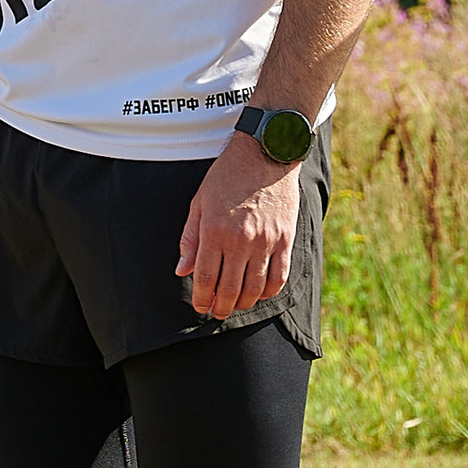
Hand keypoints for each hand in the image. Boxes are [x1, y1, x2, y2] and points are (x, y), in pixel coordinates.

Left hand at [177, 135, 298, 320]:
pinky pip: (278, 277)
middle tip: (216, 313)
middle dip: (220, 308)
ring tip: (235, 306)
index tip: (199, 307)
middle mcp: (240, 240)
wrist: (265, 154)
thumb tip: (182, 271)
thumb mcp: (199, 202)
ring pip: (255, 289)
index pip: (206, 278)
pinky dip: (269, 292)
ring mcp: (266, 242)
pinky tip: (260, 294)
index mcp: (214, 231)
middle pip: (230, 289)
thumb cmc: (227, 176)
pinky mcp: (285, 240)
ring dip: (243, 304)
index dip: (201, 299)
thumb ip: (190, 239)